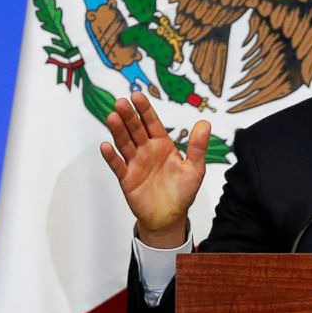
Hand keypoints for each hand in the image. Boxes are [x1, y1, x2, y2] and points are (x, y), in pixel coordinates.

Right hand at [100, 92, 210, 247]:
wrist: (169, 216)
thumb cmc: (182, 191)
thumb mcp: (195, 168)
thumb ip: (198, 146)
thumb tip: (205, 124)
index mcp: (163, 145)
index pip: (152, 123)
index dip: (145, 110)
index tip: (137, 96)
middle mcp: (147, 150)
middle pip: (136, 129)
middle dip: (129, 116)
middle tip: (121, 102)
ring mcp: (135, 163)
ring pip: (125, 143)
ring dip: (118, 131)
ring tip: (112, 117)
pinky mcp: (127, 178)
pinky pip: (117, 165)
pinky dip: (111, 156)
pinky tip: (106, 146)